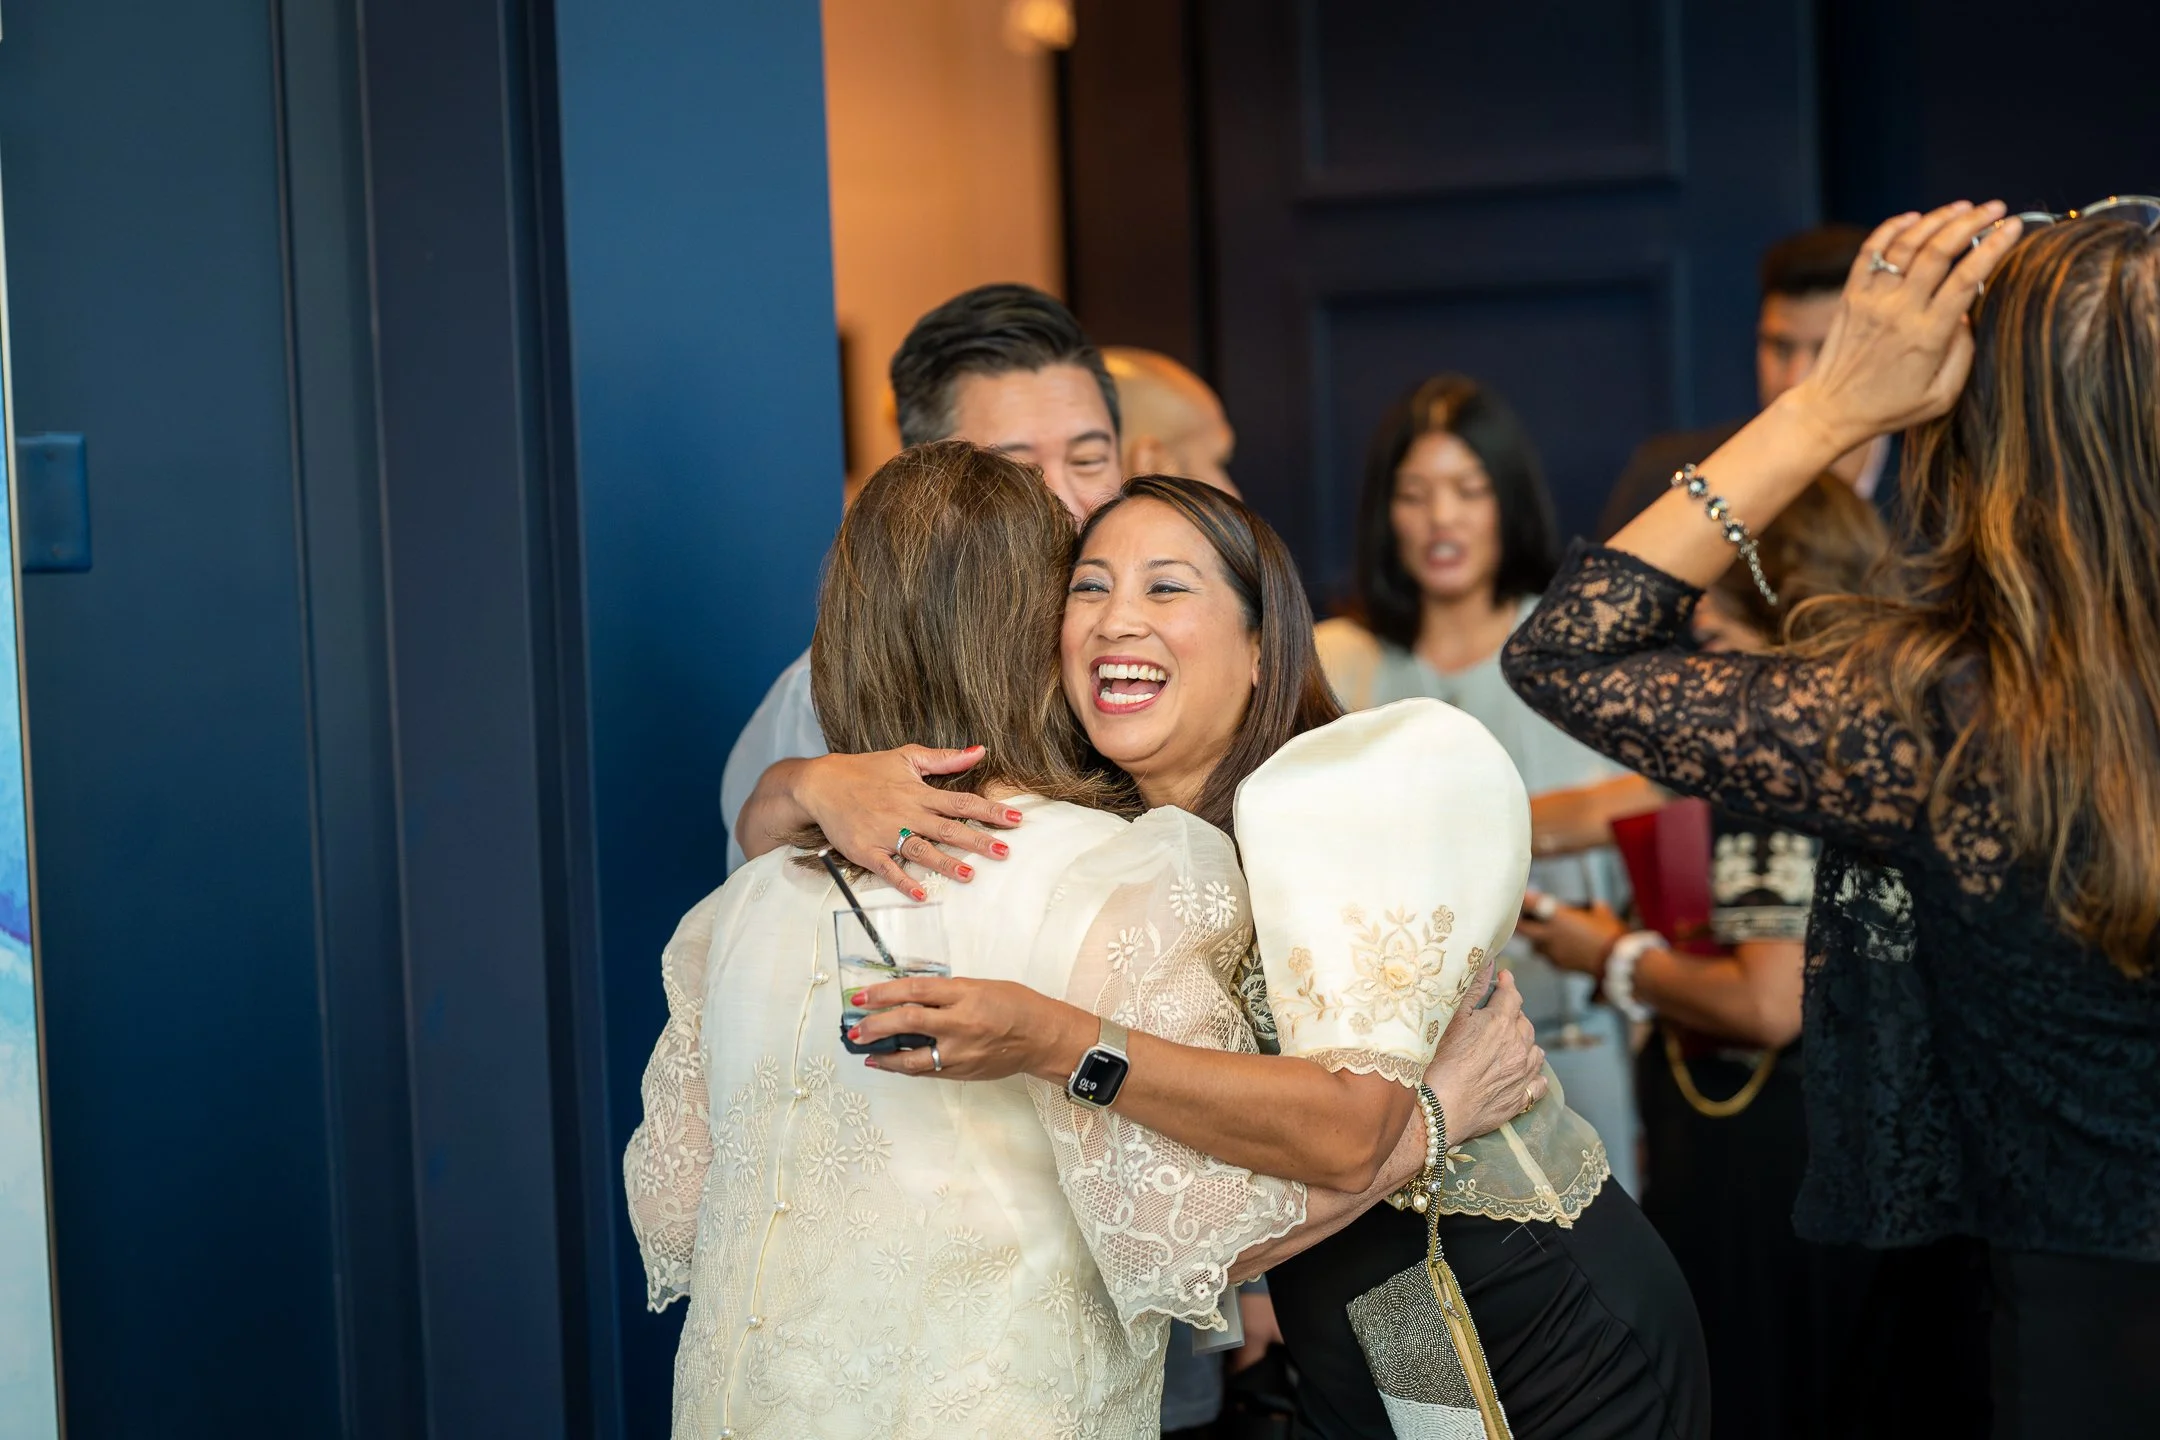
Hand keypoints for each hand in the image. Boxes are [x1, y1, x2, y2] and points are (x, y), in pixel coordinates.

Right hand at [793, 746, 1021, 897]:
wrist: (822, 784)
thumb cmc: (867, 769)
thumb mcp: (906, 756)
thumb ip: (945, 758)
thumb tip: (980, 750)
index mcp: (919, 792)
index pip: (962, 802)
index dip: (990, 811)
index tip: (1016, 820)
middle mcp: (906, 813)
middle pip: (948, 828)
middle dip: (978, 840)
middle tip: (1005, 851)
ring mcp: (886, 833)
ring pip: (921, 850)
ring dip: (945, 862)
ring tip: (970, 874)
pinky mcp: (866, 851)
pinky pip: (887, 868)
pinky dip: (903, 881)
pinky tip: (920, 892)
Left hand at [851, 976, 1092, 1080]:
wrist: (1043, 1037)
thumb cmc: (1016, 1005)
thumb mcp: (980, 986)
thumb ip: (946, 992)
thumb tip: (910, 997)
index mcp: (966, 995)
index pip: (916, 991)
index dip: (884, 993)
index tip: (861, 996)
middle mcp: (962, 1024)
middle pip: (908, 1022)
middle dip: (875, 1025)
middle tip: (854, 1027)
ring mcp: (961, 1052)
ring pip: (912, 1057)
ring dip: (884, 1054)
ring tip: (864, 1050)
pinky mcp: (963, 1072)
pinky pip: (927, 1070)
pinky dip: (905, 1066)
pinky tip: (890, 1062)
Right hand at [1424, 969, 1546, 1143]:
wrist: (1438, 1109)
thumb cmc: (1437, 1061)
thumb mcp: (1450, 1018)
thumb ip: (1473, 988)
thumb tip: (1489, 962)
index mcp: (1501, 1022)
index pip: (1512, 995)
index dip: (1507, 984)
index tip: (1503, 979)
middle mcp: (1519, 1046)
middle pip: (1524, 1022)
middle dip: (1513, 1015)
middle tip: (1496, 1015)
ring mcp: (1523, 1074)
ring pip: (1535, 1050)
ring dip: (1525, 1043)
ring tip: (1509, 1044)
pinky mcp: (1520, 1098)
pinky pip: (1538, 1083)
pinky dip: (1533, 1075)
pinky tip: (1523, 1073)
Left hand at [1515, 892, 1625, 975]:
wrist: (1617, 961)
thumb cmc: (1610, 933)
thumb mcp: (1601, 912)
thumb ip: (1589, 907)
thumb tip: (1590, 905)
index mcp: (1558, 917)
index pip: (1531, 903)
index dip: (1525, 898)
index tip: (1523, 895)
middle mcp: (1550, 935)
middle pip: (1521, 929)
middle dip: (1520, 923)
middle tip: (1523, 918)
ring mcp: (1553, 952)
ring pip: (1534, 945)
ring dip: (1537, 940)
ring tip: (1547, 934)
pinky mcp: (1558, 965)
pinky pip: (1548, 956)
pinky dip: (1551, 952)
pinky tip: (1562, 948)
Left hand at [1785, 200, 2023, 453]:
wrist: (1830, 410)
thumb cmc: (1890, 407)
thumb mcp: (1941, 395)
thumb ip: (1964, 353)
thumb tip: (1969, 313)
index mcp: (1927, 334)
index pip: (1967, 277)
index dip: (1994, 246)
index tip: (2013, 227)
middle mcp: (1899, 310)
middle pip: (1938, 250)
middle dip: (1971, 222)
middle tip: (1995, 207)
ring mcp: (1871, 300)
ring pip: (1905, 244)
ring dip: (1936, 218)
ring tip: (1962, 207)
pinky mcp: (1851, 296)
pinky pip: (1870, 251)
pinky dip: (1892, 228)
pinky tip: (1913, 218)